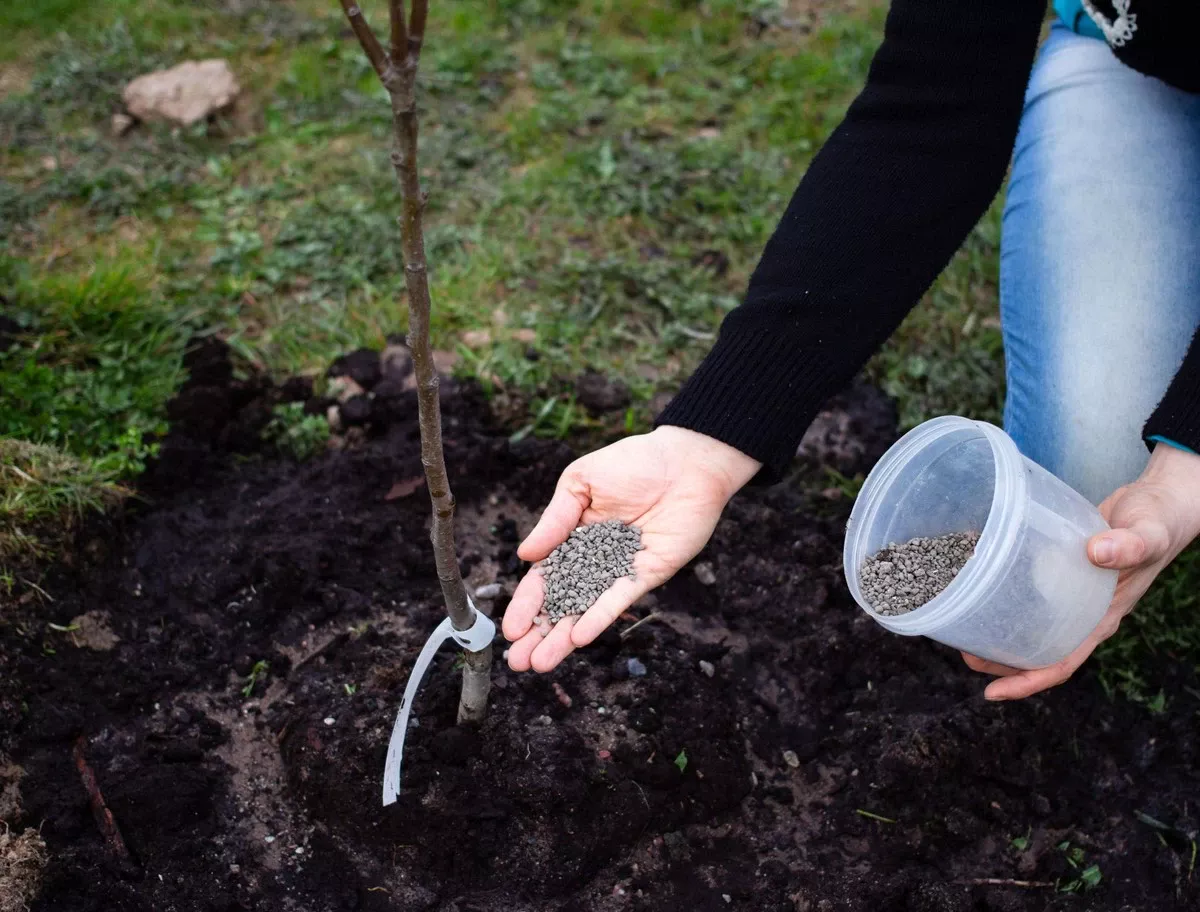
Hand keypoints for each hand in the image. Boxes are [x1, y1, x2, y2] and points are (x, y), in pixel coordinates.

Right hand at [502, 426, 759, 672]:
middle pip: (562, 603)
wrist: (685, 461)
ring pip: (586, 610)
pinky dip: (599, 617)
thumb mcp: (580, 483)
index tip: (510, 629)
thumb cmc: (632, 463)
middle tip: (518, 662)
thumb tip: (524, 556)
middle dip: (540, 633)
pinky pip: (619, 599)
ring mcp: (620, 570)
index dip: (527, 604)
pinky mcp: (647, 573)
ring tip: (540, 664)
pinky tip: (580, 638)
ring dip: (564, 638)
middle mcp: (594, 560)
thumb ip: (554, 520)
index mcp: (573, 538)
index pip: (544, 579)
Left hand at [963, 443, 1199, 699]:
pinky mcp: (1064, 571)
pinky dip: (1009, 595)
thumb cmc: (1158, 522)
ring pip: (1034, 625)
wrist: (1162, 502)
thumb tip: (1097, 552)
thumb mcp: (1147, 534)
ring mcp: (1074, 594)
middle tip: (964, 656)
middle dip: (1002, 661)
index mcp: (1103, 617)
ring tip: (965, 630)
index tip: (992, 693)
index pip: (1063, 662)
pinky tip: (984, 585)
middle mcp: (1085, 612)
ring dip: (1001, 632)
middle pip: (1039, 650)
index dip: (1027, 681)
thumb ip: (1128, 546)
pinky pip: (1035, 593)